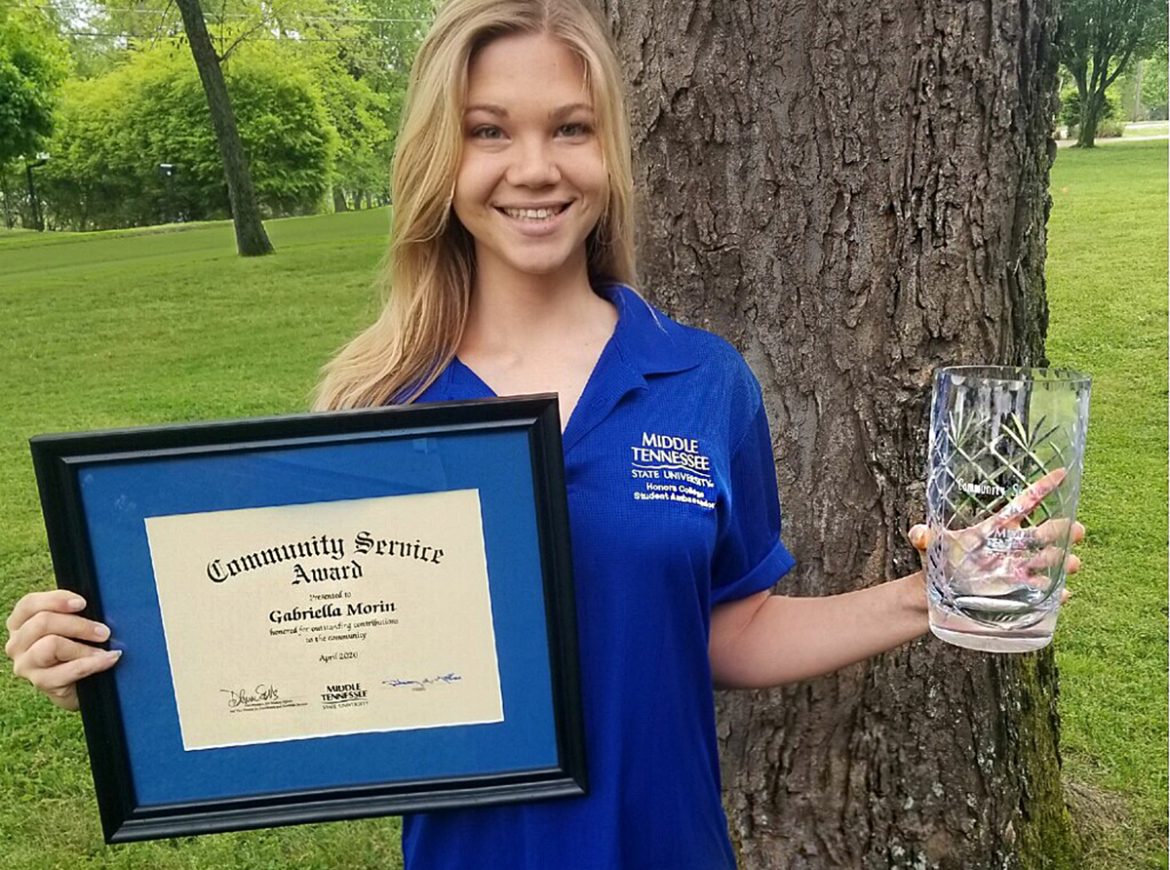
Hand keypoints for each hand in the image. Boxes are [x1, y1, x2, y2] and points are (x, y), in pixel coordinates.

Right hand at [5, 590, 120, 710]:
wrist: (82, 683)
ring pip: (51, 645)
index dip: (56, 600)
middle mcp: (17, 643)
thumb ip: (74, 611)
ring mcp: (26, 665)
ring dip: (84, 646)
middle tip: (104, 632)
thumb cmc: (77, 646)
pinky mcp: (41, 683)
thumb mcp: (72, 625)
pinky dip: (94, 663)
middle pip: (43, 622)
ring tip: (104, 649)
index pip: (29, 604)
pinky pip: (69, 670)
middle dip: (79, 625)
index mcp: (20, 623)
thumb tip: (96, 599)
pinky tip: (109, 658)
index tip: (83, 603)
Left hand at [907, 468, 1084, 599]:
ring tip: (1072, 563)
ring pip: (1053, 561)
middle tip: (1077, 529)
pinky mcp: (1021, 595)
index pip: (1024, 503)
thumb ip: (924, 537)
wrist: (936, 596)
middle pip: (1047, 532)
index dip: (1043, 487)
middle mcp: (1014, 546)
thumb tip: (916, 533)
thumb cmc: (938, 564)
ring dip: (1065, 560)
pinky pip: (1046, 594)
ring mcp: (1020, 570)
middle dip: (1065, 528)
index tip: (1063, 473)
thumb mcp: (930, 547)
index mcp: (998, 528)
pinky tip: (1061, 595)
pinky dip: (1056, 595)